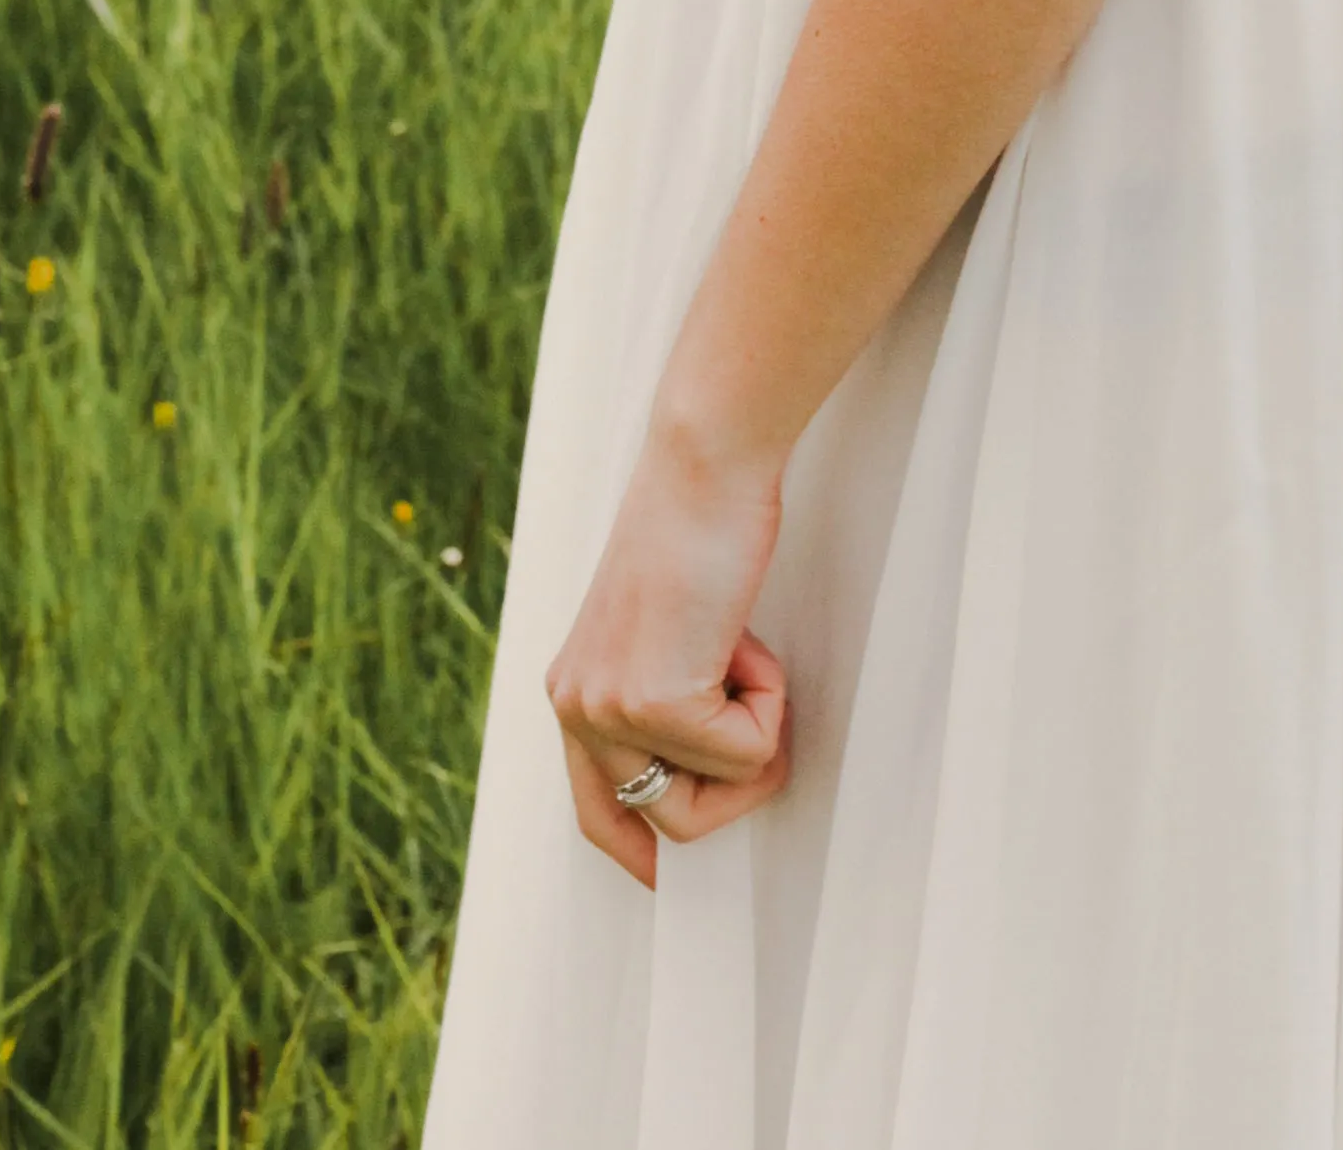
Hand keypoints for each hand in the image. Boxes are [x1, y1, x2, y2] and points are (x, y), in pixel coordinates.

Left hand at [546, 426, 791, 888]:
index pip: (594, 811)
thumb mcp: (662, 629)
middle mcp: (575, 708)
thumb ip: (657, 693)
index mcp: (572, 691)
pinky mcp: (656, 703)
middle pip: (663, 824)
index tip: (666, 876)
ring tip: (747, 656)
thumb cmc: (702, 531)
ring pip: (706, 804)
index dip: (636, 852)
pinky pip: (747, 756)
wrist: (706, 465)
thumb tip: (694, 771)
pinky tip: (746, 636)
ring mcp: (610, 710)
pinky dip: (770, 703)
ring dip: (756, 740)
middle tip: (760, 710)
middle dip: (732, 788)